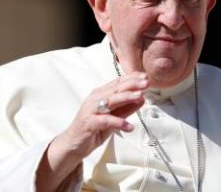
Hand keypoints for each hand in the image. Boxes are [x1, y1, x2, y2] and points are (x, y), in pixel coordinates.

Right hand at [36, 72, 148, 190]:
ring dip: (126, 98)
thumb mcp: (114, 117)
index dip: (132, 78)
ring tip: (140, 97)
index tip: (146, 77)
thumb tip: (142, 98)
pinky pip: (106, 121)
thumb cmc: (93, 128)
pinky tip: (129, 126)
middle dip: (133, 85)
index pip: (118, 82)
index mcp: (101, 94)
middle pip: (116, 89)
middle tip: (146, 83)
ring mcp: (91, 110)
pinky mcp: (89, 123)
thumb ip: (126, 108)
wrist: (73, 144)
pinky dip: (118, 122)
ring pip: (110, 101)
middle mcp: (95, 99)